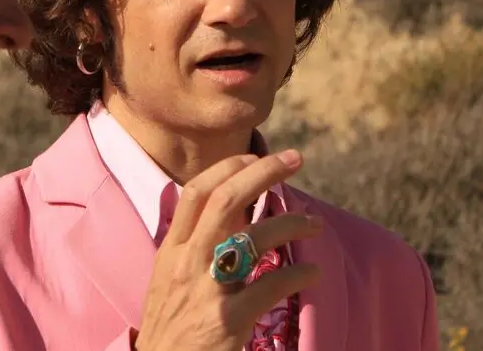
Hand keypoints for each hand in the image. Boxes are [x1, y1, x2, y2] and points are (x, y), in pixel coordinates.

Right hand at [132, 151, 321, 350]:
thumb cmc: (170, 328)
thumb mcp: (169, 281)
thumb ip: (193, 249)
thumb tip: (229, 214)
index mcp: (172, 251)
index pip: (196, 193)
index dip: (228, 167)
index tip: (255, 155)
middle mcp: (187, 263)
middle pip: (226, 200)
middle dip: (263, 172)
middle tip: (294, 159)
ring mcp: (207, 290)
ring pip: (253, 237)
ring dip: (291, 223)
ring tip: (314, 224)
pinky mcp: (229, 319)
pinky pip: (271, 285)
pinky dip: (298, 274)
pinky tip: (312, 274)